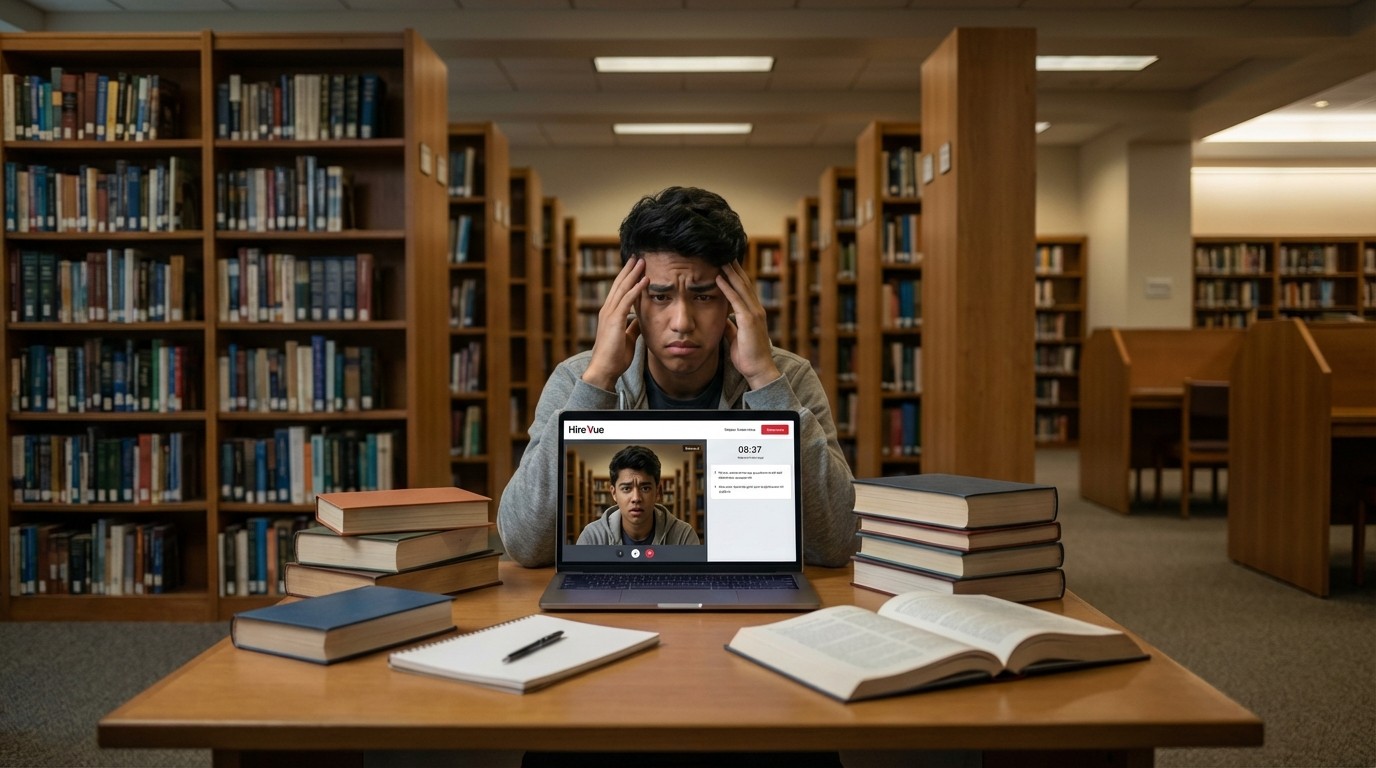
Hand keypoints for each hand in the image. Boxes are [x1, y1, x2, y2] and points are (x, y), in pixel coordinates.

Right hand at [582, 257, 647, 390]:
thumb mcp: (627, 338)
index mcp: (610, 314)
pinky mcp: (614, 320)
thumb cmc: (615, 357)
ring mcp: (610, 314)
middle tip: (638, 256)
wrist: (604, 369)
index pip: (619, 291)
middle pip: (619, 284)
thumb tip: (640, 320)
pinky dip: (636, 289)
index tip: (636, 267)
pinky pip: (627, 300)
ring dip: (633, 274)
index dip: (627, 278)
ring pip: (622, 288)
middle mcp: (607, 310)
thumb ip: (632, 327)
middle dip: (629, 270)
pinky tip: (644, 280)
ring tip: (643, 261)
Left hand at [717, 261, 781, 390]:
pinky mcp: (749, 319)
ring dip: (730, 272)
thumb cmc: (747, 357)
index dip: (736, 275)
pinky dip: (727, 287)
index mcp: (753, 313)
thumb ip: (730, 326)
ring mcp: (754, 313)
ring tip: (719, 258)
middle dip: (734, 267)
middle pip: (744, 283)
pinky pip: (736, 299)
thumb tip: (722, 319)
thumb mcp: (735, 338)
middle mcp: (756, 309)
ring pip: (741, 287)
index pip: (744, 289)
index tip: (726, 263)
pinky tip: (718, 277)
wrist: (758, 370)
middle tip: (723, 252)